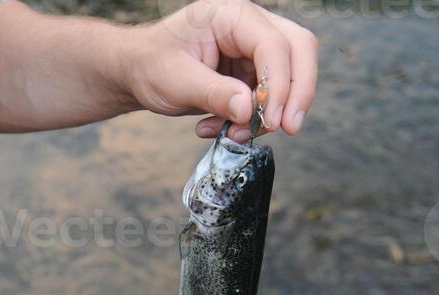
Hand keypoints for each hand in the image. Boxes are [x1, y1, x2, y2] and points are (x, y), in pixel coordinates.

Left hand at [117, 0, 317, 139]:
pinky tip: (224, 128)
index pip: (274, 44)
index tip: (271, 121)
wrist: (138, 72)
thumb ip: (213, 93)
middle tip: (288, 129)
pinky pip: (271, 96)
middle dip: (298, 92)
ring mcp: (254, 47)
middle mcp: (250, 25)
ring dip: (271, 113)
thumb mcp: (176, 81)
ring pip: (291, 75)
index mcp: (232, 16)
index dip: (279, 84)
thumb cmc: (151, 65)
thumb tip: (248, 109)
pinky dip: (254, 119)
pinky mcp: (253, 71)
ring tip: (235, 134)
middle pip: (300, 50)